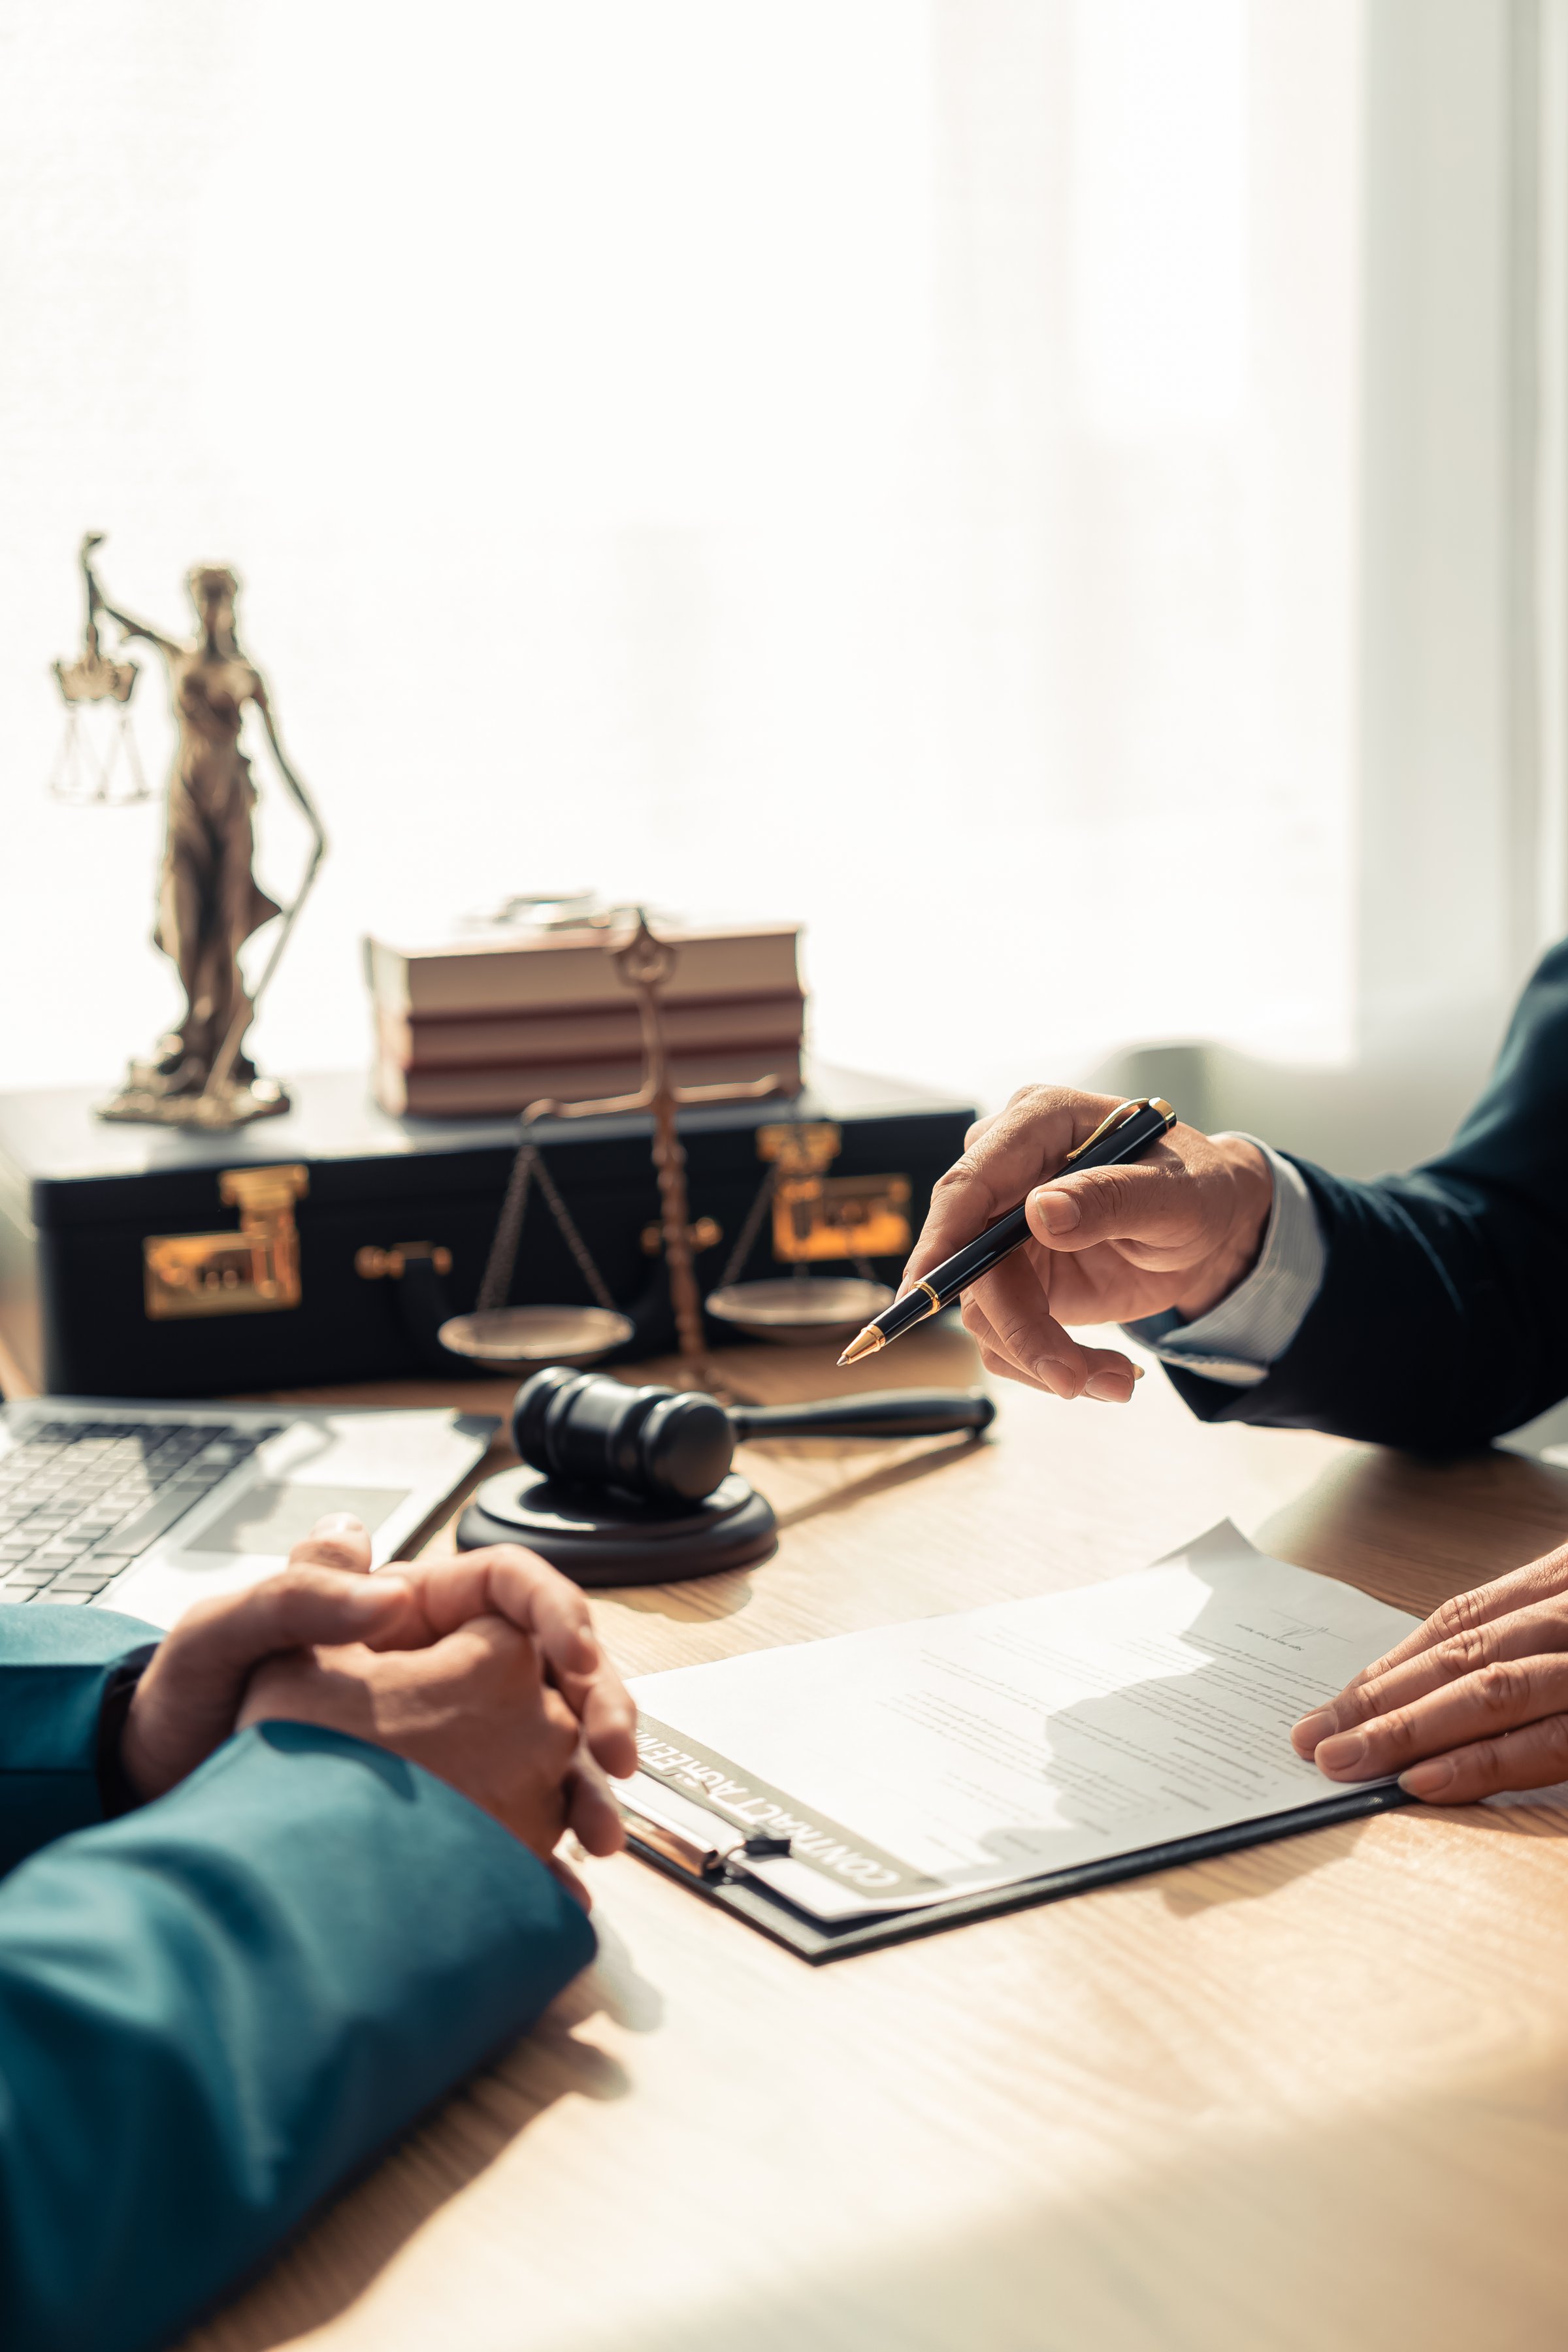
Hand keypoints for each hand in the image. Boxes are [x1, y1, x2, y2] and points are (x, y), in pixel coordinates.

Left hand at [121, 1516, 635, 1836]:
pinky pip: (520, 1814)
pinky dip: (551, 1847)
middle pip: (553, 1668)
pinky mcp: (446, 1803)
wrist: (159, 1803)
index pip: (513, 1588)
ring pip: (550, 1744)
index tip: (576, 1663)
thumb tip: (386, 1587)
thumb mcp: (226, 1636)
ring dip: (591, 1785)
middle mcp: (437, 1666)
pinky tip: (561, 1886)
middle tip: (615, 1759)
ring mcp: (448, 1736)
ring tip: (600, 1836)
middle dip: (602, 1708)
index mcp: (405, 1608)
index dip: (561, 1616)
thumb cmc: (184, 1706)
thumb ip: (300, 1596)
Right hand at [903, 1086, 1272, 1402]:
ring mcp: (1007, 1231)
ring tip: (1113, 1380)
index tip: (926, 1290)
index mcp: (1039, 1124)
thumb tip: (1040, 1212)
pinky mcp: (1017, 1279)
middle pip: (969, 1259)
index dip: (942, 1237)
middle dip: (1018, 1329)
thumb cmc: (1198, 1189)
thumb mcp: (1174, 1193)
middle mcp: (1010, 1175)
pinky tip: (1106, 1373)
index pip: (970, 1183)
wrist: (1212, 1232)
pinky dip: (1050, 1366)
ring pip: (984, 1309)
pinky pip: (1005, 1334)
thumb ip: (1109, 1197)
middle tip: (1071, 1378)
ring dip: (1041, 1358)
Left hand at [1291, 1544, 1567, 1800]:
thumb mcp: (1567, 1614)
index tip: (1331, 1707)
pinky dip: (1486, 1762)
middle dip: (1383, 1704)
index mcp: (1557, 1582)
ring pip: (1495, 1691)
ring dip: (1414, 1731)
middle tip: (1315, 1742)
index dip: (1390, 1667)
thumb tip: (1427, 1692)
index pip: (1457, 1622)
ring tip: (1350, 1763)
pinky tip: (1426, 1781)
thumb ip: (1522, 1638)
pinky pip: (1551, 1741)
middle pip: (1462, 1656)